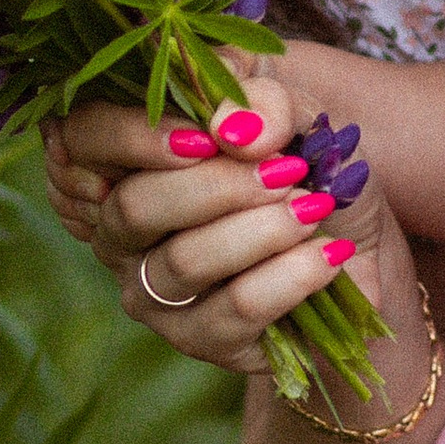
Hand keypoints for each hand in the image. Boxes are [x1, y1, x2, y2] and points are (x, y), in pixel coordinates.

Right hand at [43, 68, 373, 379]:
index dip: (133, 136)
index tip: (204, 136)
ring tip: (315, 207)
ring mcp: (154, 293)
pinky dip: (290, 275)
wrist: (359, 237)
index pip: (85, 139)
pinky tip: (328, 252)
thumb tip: (232, 129)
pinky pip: (236, 308)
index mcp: (126, 159)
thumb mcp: (295, 112)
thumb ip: (264, 103)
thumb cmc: (306, 163)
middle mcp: (122, 230)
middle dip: (216, 185)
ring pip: (183, 262)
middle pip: (133, 208)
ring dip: (260, 229)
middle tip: (288, 169)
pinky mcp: (202, 340)